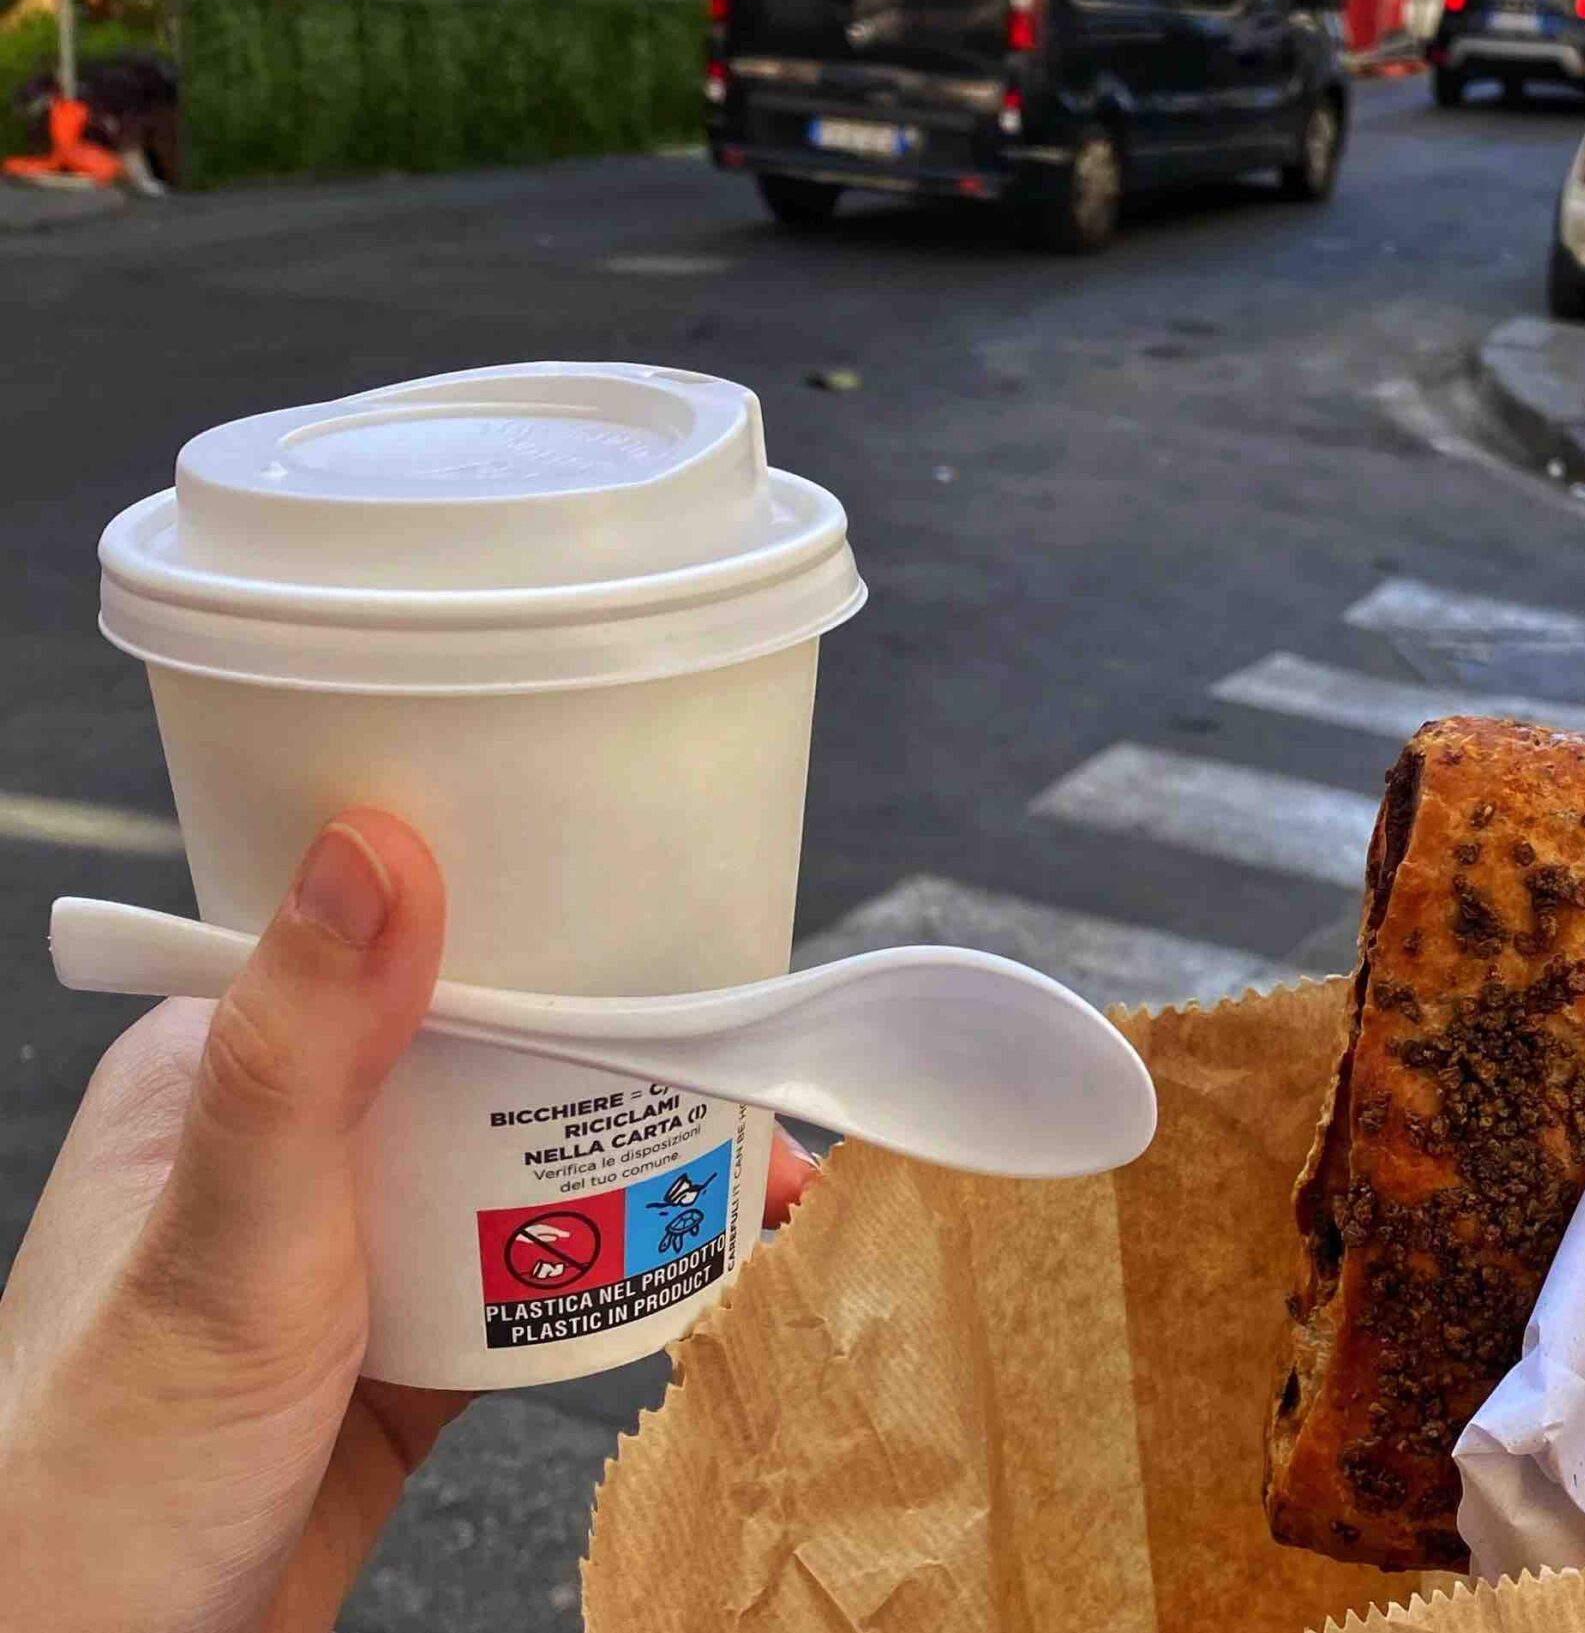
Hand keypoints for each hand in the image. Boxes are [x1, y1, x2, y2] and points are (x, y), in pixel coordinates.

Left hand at [0, 811, 821, 1632]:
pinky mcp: (403, 1348)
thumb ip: (300, 1050)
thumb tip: (373, 848)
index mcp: (223, 1074)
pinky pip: (537, 1273)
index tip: (661, 911)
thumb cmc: (96, 1472)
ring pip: (527, 1162)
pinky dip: (617, 1268)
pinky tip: (688, 1264)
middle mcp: (294, 1147)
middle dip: (628, 1051)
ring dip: (638, 1163)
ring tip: (751, 1170)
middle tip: (743, 1064)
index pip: (396, 941)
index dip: (534, 914)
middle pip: (495, 1049)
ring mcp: (352, 1249)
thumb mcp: (225, 1237)